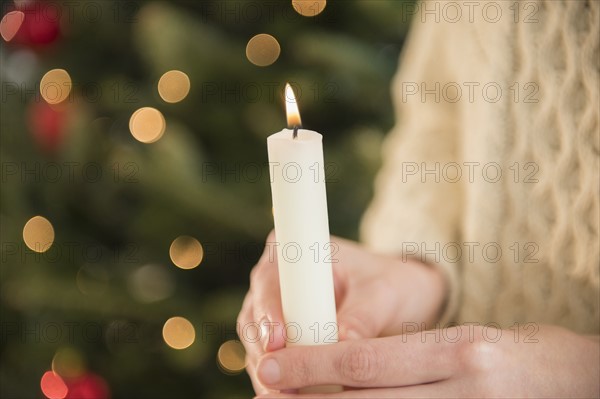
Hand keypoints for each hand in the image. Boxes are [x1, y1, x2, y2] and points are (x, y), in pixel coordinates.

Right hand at [237, 231, 446, 394]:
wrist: (398, 299)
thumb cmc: (392, 285)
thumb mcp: (384, 295)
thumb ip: (362, 317)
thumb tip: (342, 341)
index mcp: (296, 253)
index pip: (269, 282)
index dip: (268, 311)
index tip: (276, 339)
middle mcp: (277, 280)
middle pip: (254, 317)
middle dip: (266, 351)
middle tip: (280, 382)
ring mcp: (275, 311)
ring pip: (257, 344)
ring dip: (271, 370)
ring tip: (286, 393)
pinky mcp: (282, 339)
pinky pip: (271, 362)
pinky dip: (279, 379)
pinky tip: (293, 396)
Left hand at [253, 324, 599, 397]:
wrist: (576, 383)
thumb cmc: (515, 355)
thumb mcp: (462, 341)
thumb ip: (407, 355)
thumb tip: (342, 362)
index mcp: (458, 352)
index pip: (366, 361)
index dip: (312, 365)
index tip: (272, 365)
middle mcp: (463, 392)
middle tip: (267, 392)